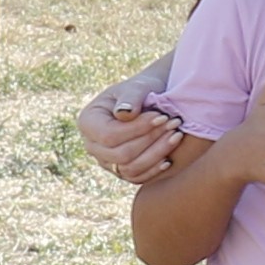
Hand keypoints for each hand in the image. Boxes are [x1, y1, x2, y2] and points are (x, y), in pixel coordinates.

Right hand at [79, 66, 194, 185]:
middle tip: (175, 125)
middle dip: (150, 140)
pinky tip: (169, 158)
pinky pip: (136, 178)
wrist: (153, 101)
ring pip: (129, 169)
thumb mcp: (137, 86)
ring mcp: (106, 161)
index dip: (138, 129)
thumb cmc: (142, 90)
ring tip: (177, 136)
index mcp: (88, 122)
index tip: (162, 116)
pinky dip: (154, 170)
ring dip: (156, 154)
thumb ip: (131, 97)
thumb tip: (124, 114)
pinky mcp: (122, 171)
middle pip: (120, 155)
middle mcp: (92, 145)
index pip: (109, 135)